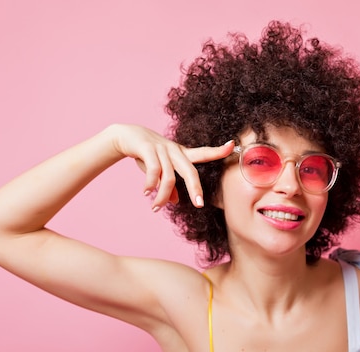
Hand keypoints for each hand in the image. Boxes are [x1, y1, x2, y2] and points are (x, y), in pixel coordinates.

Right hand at [108, 124, 233, 209]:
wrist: (126, 136)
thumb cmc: (148, 154)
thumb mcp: (160, 169)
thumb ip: (170, 185)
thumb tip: (176, 201)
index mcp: (181, 154)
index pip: (203, 152)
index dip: (218, 150)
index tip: (233, 145)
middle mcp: (174, 150)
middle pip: (190, 171)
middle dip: (195, 188)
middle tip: (199, 205)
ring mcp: (161, 149)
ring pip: (168, 177)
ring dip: (162, 196)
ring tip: (155, 208)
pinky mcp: (147, 149)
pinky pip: (153, 171)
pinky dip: (150, 185)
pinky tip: (146, 193)